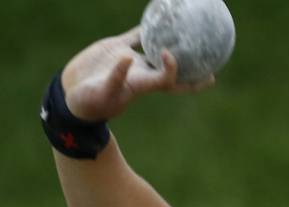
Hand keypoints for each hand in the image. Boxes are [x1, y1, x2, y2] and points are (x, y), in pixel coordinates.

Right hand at [60, 27, 214, 121]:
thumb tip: (127, 61)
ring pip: (157, 51)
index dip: (176, 71)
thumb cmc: (89, 102)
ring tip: (188, 32)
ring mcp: (130, 61)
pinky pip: (135, 37)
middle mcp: (141, 73)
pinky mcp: (116, 49)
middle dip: (193, 72)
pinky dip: (146, 29)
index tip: (172, 56)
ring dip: (172, 43)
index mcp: (141, 85)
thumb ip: (116, 77)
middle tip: (213, 65)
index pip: (168, 81)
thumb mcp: (102, 92)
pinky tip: (157, 18)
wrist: (72, 95)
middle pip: (173, 72)